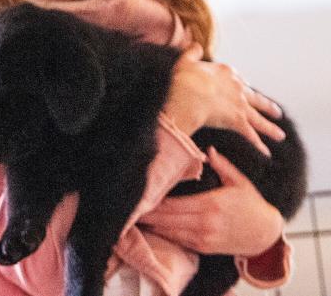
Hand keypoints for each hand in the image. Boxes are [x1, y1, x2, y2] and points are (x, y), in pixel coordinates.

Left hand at [138, 147, 283, 255]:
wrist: (267, 234)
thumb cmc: (252, 204)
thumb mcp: (239, 181)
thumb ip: (222, 165)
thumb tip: (208, 149)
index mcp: (211, 203)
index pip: (174, 202)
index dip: (155, 200)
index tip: (140, 193)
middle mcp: (206, 222)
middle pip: (168, 218)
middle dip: (147, 213)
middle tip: (128, 206)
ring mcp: (205, 237)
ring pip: (171, 232)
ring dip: (152, 225)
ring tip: (134, 217)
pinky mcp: (206, 247)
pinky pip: (180, 241)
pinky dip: (165, 235)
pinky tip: (153, 228)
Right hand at [164, 44, 284, 155]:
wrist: (188, 95)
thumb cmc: (185, 79)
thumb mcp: (186, 61)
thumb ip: (192, 53)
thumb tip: (195, 46)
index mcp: (226, 72)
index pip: (240, 80)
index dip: (243, 86)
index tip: (245, 90)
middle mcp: (238, 88)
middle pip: (256, 99)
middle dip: (267, 106)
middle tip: (277, 112)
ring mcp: (240, 105)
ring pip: (259, 118)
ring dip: (270, 128)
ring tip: (279, 135)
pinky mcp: (237, 121)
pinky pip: (251, 135)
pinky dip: (258, 145)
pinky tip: (265, 152)